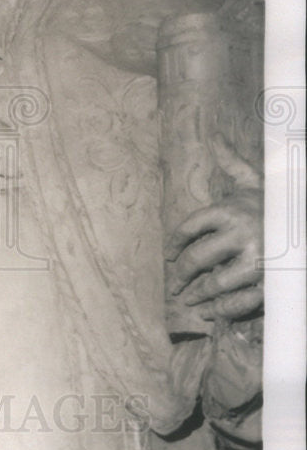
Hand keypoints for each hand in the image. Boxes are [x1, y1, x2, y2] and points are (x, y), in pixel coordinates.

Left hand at [164, 134, 262, 321]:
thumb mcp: (257, 182)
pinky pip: (240, 303)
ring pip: (216, 283)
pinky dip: (222, 311)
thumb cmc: (279, 205)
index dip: (175, 243)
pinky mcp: (270, 283)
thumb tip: (214, 137)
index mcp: (231, 210)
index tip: (169, 255)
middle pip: (197, 258)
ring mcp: (257, 261)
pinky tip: (212, 313)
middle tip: (174, 284)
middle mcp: (242, 235)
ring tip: (189, 299)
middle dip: (181, 274)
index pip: (189, 227)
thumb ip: (232, 163)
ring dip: (199, 294)